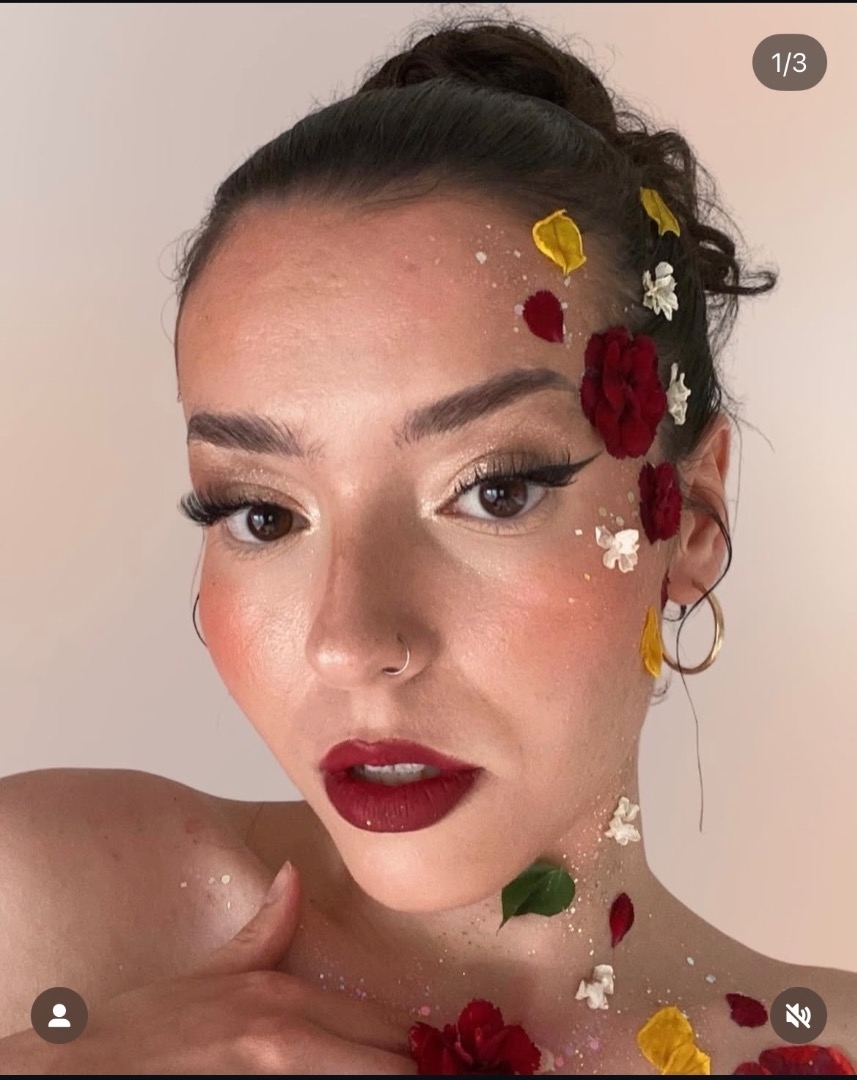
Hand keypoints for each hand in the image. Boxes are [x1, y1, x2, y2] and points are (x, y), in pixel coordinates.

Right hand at [47, 862, 416, 1074]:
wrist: (87, 1072)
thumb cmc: (142, 1033)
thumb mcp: (210, 973)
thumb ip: (265, 930)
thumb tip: (292, 876)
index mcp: (284, 1000)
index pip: (387, 1023)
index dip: (426, 1044)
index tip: (452, 1052)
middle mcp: (291, 1041)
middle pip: (393, 1061)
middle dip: (425, 1070)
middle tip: (455, 1073)